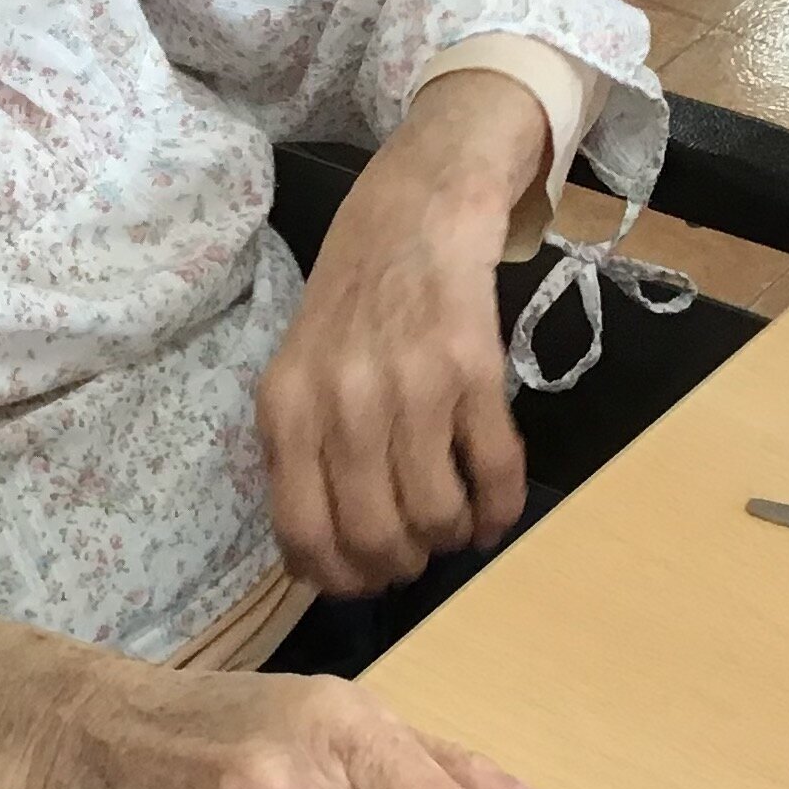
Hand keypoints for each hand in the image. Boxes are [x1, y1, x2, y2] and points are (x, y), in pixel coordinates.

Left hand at [260, 68, 549, 593]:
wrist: (416, 209)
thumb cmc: (353, 297)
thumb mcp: (300, 371)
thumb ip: (303, 453)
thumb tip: (329, 553)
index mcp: (287, 410)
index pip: (303, 534)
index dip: (341, 577)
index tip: (365, 579)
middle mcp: (342, 404)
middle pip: (375, 537)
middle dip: (402, 564)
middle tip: (416, 553)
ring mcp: (410, 388)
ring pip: (436, 514)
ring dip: (452, 536)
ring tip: (455, 521)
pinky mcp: (474, 372)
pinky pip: (494, 473)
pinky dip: (500, 508)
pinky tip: (496, 509)